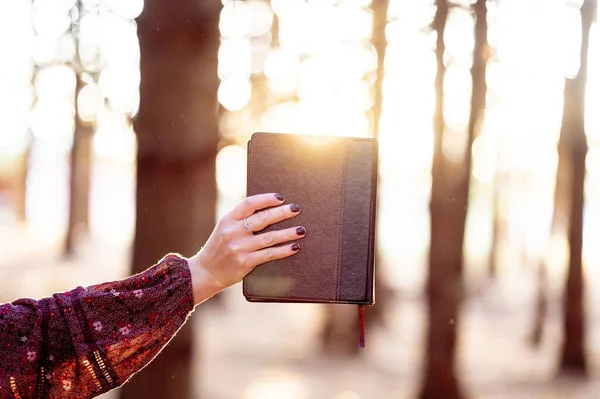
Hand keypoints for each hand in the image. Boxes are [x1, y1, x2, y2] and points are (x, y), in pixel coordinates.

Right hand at [187, 193, 305, 304]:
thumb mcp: (225, 227)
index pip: (249, 204)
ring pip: (269, 237)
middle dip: (282, 213)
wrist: (207, 272)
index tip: (280, 198)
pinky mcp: (245, 262)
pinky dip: (283, 250)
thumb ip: (242, 218)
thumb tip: (270, 208)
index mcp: (228, 219)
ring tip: (301, 230)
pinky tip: (294, 247)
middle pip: (262, 219)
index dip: (266, 199)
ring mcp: (239, 248)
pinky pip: (269, 255)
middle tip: (297, 208)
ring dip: (287, 233)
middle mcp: (233, 232)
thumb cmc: (221, 246)